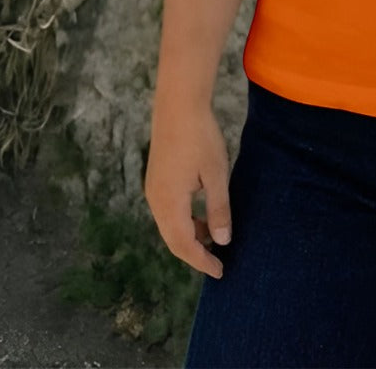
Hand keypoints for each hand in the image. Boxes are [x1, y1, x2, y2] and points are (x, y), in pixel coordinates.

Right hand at [144, 99, 231, 278]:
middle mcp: (156, 201)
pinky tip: (201, 216)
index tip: (220, 272)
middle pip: (173, 240)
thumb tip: (222, 240)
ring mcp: (153, 190)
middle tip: (216, 264)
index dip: (202, 261)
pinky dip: (184, 221)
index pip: (184, 245)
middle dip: (194, 254)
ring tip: (213, 240)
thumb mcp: (216, 175)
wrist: (178, 105)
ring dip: (189, 237)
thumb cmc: (201, 137)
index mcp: (169, 204)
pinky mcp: (156, 179)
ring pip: (169, 226)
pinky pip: (168, 212)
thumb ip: (218, 209)